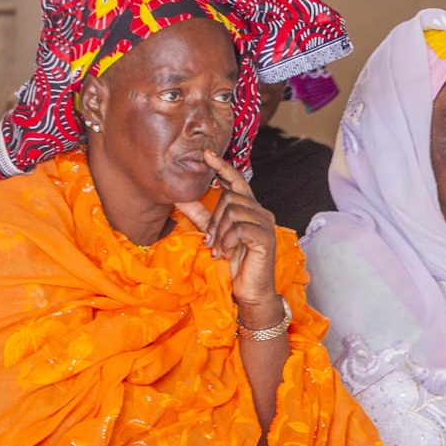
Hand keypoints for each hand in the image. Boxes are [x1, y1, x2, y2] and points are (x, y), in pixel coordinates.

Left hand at [178, 150, 278, 313]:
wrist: (250, 292)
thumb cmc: (235, 264)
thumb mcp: (214, 235)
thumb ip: (200, 215)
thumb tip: (179, 195)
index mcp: (250, 209)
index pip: (237, 181)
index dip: (222, 166)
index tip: (206, 153)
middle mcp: (261, 213)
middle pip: (230, 197)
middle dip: (215, 219)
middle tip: (213, 241)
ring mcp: (266, 225)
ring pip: (232, 212)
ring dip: (220, 233)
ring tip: (220, 249)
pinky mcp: (266, 238)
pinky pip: (238, 229)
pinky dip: (228, 242)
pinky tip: (228, 253)